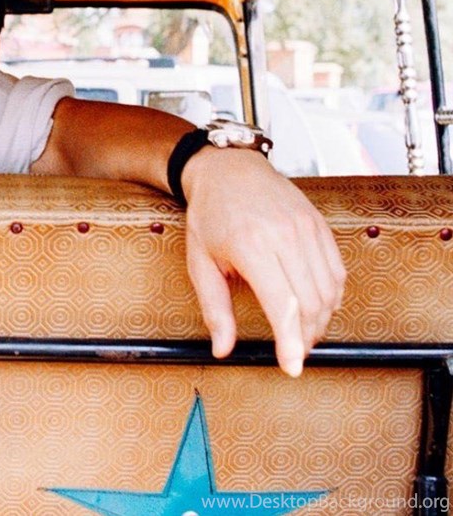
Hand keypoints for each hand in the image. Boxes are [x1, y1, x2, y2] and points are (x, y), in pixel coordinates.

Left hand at [180, 147, 345, 375]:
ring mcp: (307, 229)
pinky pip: (337, 271)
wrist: (228, 170)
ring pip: (329, 290)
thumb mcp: (200, 261)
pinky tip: (316, 308)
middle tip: (293, 352)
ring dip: (320, 320)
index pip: (282, 305)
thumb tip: (223, 348)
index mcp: (251, 246)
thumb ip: (214, 307)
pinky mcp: (320, 226)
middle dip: (306, 337)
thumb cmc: (209, 214)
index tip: (292, 366)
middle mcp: (285, 236)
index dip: (291, 342)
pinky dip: (331, 297)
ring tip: (303, 333)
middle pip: (311, 302)